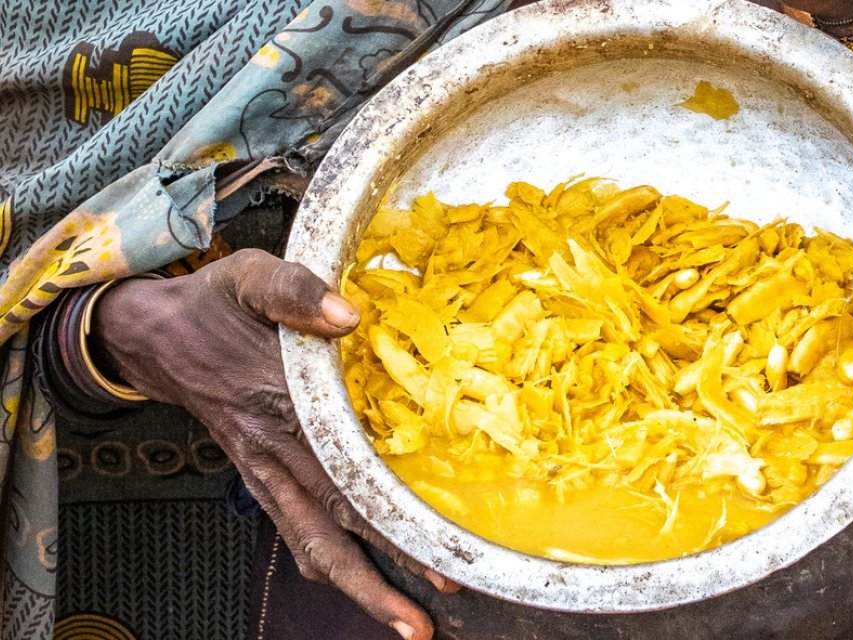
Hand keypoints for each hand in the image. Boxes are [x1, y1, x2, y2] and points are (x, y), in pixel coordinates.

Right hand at [90, 249, 454, 639]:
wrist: (153, 334)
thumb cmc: (211, 303)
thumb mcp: (250, 275)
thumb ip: (296, 290)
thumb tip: (347, 315)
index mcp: (281, 404)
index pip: (345, 471)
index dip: (389, 511)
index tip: (434, 541)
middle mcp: (275, 451)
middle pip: (337, 525)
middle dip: (387, 571)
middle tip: (439, 605)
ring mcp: (265, 471)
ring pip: (313, 542)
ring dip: (360, 586)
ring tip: (406, 623)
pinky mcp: (260, 476)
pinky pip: (295, 531)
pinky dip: (328, 562)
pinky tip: (359, 584)